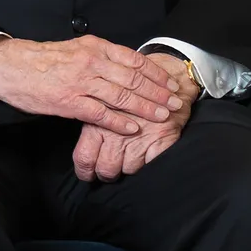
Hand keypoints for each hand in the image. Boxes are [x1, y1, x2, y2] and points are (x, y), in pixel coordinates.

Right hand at [0, 34, 193, 138]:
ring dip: (145, 108)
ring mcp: (81, 83)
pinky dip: (120, 122)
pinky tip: (133, 128)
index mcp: (94, 47)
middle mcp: (90, 62)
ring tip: (161, 116)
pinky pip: (101, 114)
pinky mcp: (70, 102)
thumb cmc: (42, 59)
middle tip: (175, 103)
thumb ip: (99, 55)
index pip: (133, 60)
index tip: (170, 83)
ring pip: (122, 97)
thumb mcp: (74, 48)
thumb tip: (125, 66)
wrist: (10, 67)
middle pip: (133, 79)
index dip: (155, 73)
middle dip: (158, 93)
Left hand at [70, 92, 190, 180]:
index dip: (85, 172)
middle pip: (106, 169)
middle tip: (110, 171)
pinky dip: (150, 165)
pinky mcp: (162, 140)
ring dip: (129, 167)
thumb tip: (82, 146)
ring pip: (129, 169)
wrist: (168, 76)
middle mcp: (116, 133)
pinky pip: (153, 165)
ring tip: (129, 159)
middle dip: (107, 175)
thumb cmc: (131, 89)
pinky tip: (147, 158)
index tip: (88, 174)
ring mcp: (140, 138)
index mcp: (97, 123)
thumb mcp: (104, 101)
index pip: (84, 158)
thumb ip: (92, 121)